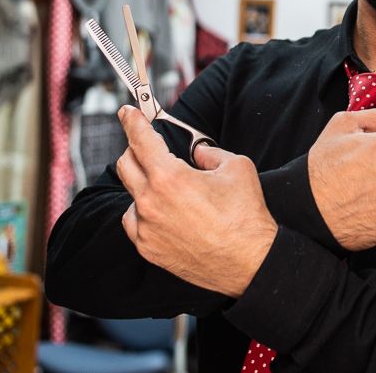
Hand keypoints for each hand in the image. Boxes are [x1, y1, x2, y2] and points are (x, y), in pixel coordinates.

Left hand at [116, 106, 276, 296]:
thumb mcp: (236, 167)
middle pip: (125, 164)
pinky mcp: (148, 248)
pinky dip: (144, 212)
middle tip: (149, 146)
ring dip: (143, 184)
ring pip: (130, 195)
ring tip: (168, 188)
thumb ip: (210, 153)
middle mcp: (151, 202)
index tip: (127, 113)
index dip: (132, 121)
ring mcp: (147, 228)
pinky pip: (134, 222)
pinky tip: (163, 212)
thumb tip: (198, 152)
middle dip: (135, 149)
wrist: (250, 261)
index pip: (140, 140)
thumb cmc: (245, 217)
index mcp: (170, 177)